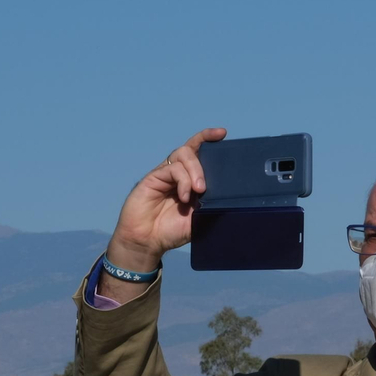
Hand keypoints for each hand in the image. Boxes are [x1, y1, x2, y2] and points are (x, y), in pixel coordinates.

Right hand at [100, 128, 225, 300]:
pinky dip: (182, 181)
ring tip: (198, 190)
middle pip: (192, 149)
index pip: (200, 152)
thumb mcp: (198, 219)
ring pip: (183, 154)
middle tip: (204, 187)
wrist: (147, 242)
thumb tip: (228, 195)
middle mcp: (177, 173)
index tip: (222, 133)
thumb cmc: (171, 231)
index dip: (208, 139)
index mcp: (189, 180)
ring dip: (194, 170)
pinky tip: (184, 197)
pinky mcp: (153, 178)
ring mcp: (165, 174)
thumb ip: (209, 204)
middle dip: (204, 159)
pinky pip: (172, 169)